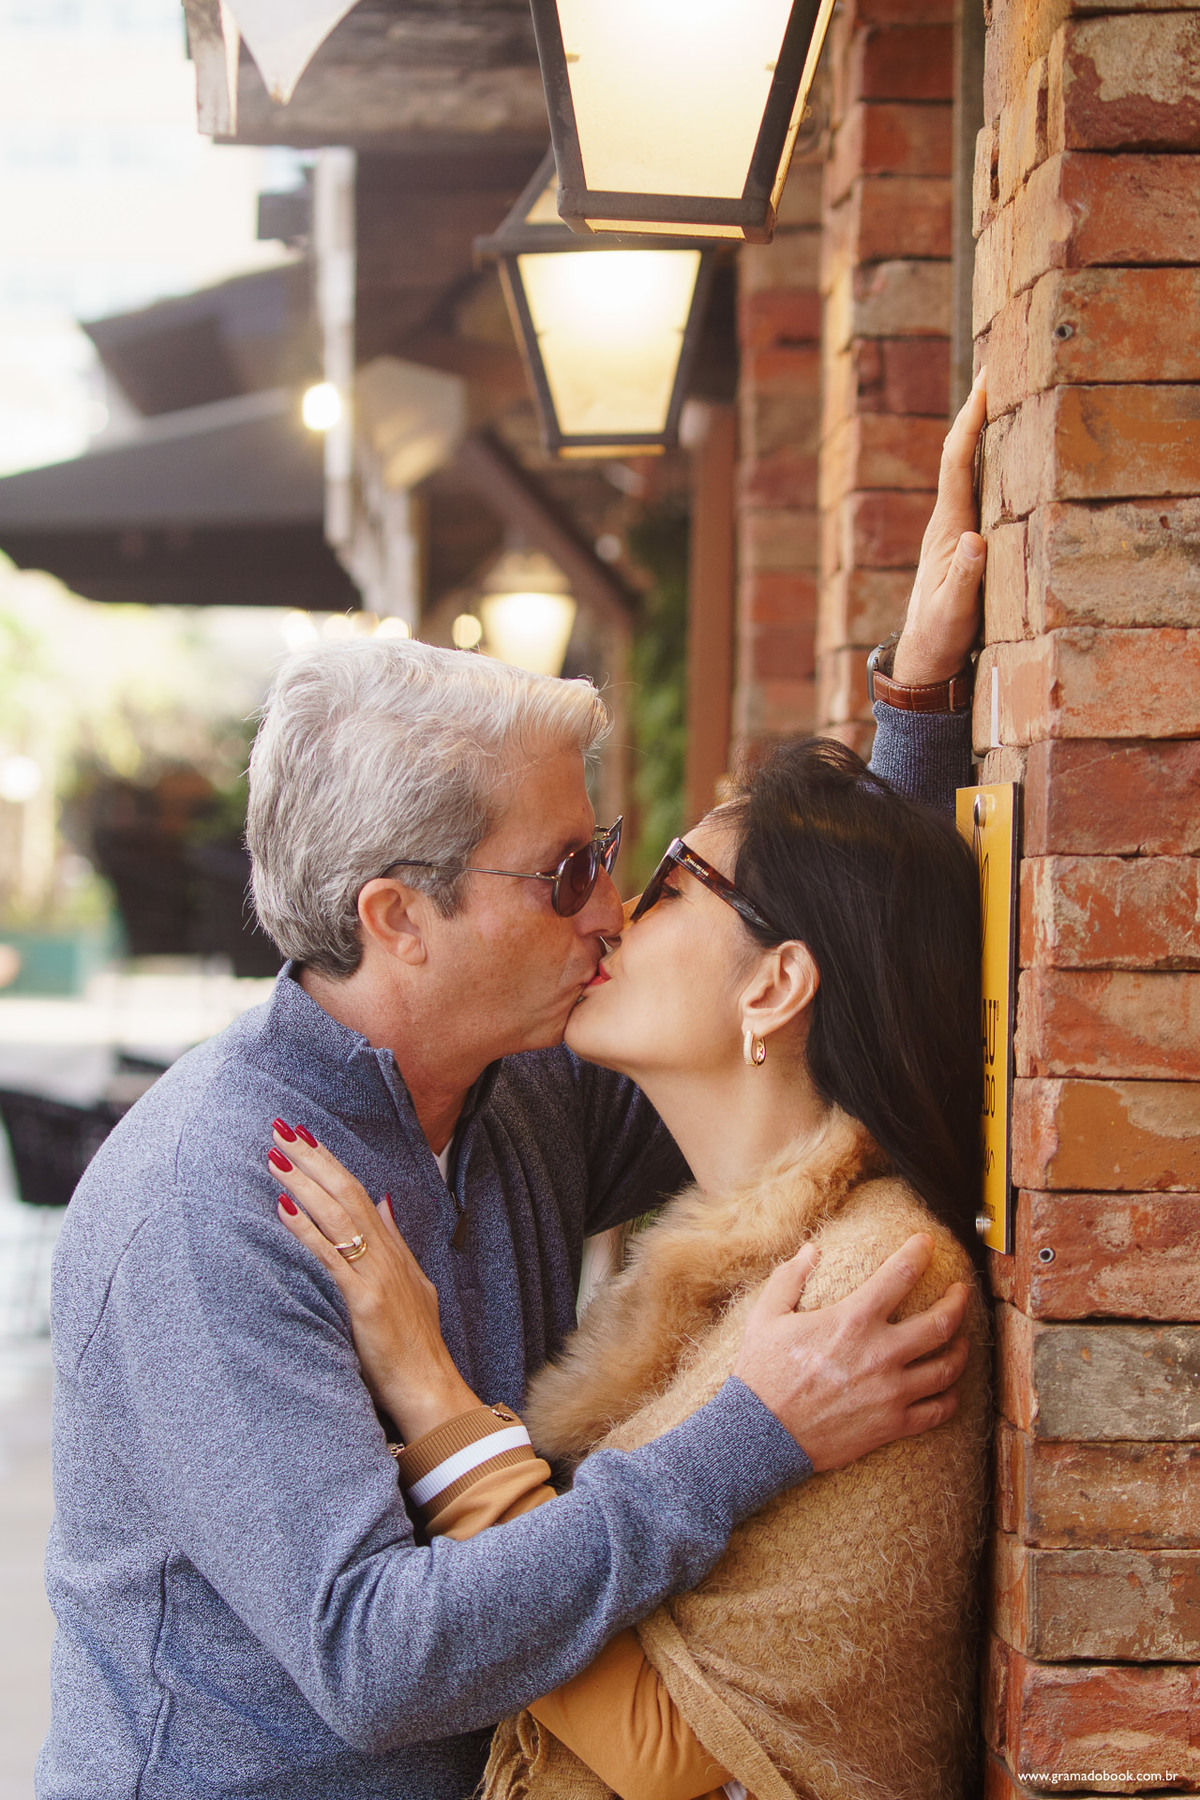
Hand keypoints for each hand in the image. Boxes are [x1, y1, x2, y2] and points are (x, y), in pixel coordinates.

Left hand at [270, 1123, 477, 1440]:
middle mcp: (387, 1255)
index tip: (305, 1137)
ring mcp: (378, 1276)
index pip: (359, 1193)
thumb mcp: (415, 1284)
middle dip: (313, 1158)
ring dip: (304, 1183)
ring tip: (276, 1156)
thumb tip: (385, 1202)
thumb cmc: (416, 1346)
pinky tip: (283, 1209)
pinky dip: (306, 1230)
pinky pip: (331, 1258)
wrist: (431, 1387)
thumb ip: (397, 1242)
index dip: (331, 1163)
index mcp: (395, 1251)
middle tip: (282, 1128)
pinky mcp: (366, 1301)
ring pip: (337, 1216)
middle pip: (347, 1192)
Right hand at [732, 1233, 970, 1471]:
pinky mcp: (892, 1424)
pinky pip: (937, 1411)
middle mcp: (881, 1353)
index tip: (926, 1243)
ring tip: (963, 1340)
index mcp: (853, 1320)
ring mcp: (891, 1391)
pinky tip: (950, 1389)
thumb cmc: (762, 1372)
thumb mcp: (767, 1315)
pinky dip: (950, 1399)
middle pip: (941, 1323)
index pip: (900, 1274)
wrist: (763, 1434)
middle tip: (961, 1291)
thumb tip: (811, 1249)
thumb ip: (790, 1277)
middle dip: (957, 1301)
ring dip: (961, 1350)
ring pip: (946, 1368)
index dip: (918, 1252)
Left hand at [892, 367, 987, 684]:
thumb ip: (965, 579)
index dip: (971, 423)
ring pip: (970, 470)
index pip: (958, 464)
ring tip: (1001, 393)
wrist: (924, 659)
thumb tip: (977, 540)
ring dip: (983, 433)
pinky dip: (991, 462)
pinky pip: (978, 490)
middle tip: (995, 366)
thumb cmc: (939, 637)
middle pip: (961, 455)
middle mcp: (949, 521)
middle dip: (976, 412)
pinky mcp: (964, 542)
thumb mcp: (954, 614)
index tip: (987, 384)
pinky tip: (1005, 449)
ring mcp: (955, 530)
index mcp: (947, 529)